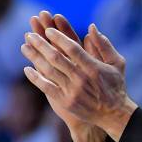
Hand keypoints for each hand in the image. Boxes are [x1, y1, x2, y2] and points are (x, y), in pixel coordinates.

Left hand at [24, 12, 107, 141]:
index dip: (59, 37)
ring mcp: (72, 91)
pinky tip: (27, 69)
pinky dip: (36, 78)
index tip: (48, 29)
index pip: (72, 48)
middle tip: (30, 34)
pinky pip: (46, 87)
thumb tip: (91, 27)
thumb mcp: (117, 63)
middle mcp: (81, 78)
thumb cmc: (115, 85)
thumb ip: (104, 45)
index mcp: (93, 67)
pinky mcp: (65, 102)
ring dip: (35, 57)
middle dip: (41, 44)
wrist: (113, 114)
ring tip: (25, 46)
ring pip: (49, 71)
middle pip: (56, 57)